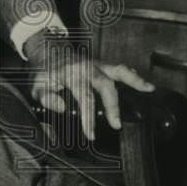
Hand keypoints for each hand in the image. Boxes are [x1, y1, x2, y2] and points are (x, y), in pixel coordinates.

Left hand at [25, 34, 153, 140]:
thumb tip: (61, 107)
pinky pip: (119, 68)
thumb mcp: (36, 85)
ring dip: (135, 80)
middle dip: (113, 105)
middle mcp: (87, 67)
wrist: (47, 51)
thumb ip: (46, 97)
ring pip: (118, 70)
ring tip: (149, 89)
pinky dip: (132, 75)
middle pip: (106, 85)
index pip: (84, 97)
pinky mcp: (102, 65)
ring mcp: (97, 64)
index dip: (88, 117)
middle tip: (116, 124)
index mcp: (71, 74)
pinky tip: (143, 84)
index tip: (91, 134)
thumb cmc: (43, 71)